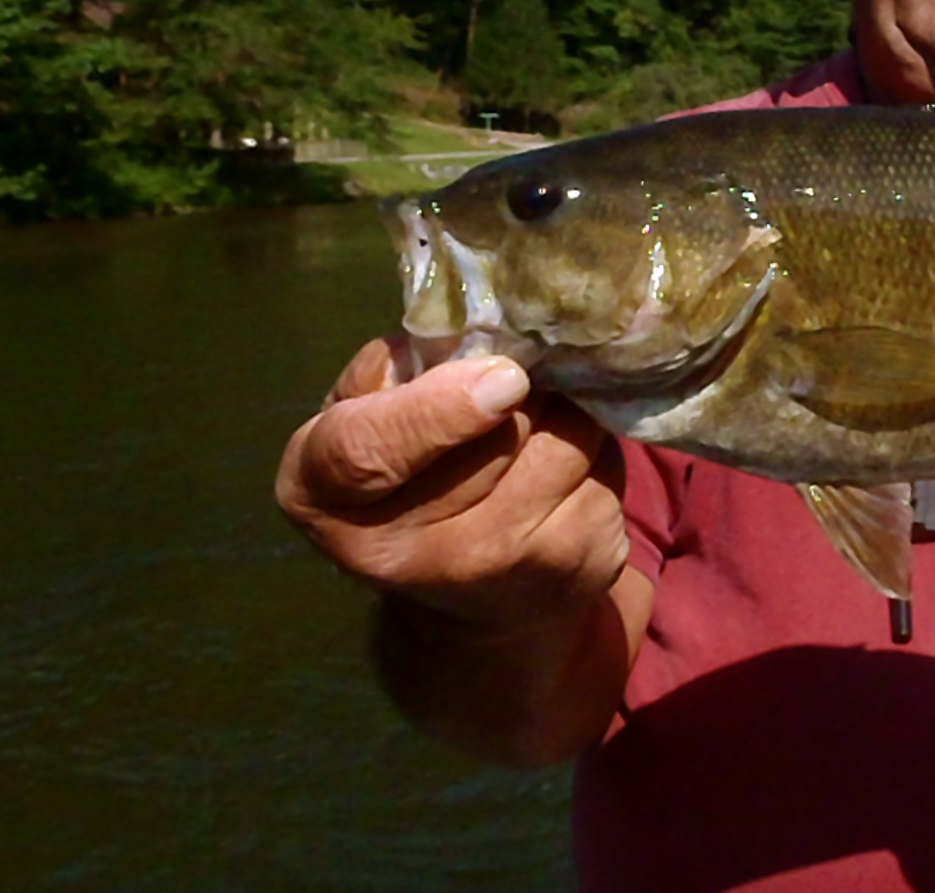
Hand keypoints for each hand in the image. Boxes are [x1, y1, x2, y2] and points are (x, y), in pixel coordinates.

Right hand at [274, 337, 630, 629]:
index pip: (367, 452)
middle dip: (522, 388)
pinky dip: (597, 454)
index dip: (436, 408)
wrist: (477, 599)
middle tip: (515, 382)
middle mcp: (406, 556)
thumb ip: (398, 367)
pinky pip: (607, 473)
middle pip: (499, 434)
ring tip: (540, 421)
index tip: (503, 377)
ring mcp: (497, 573)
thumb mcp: (365, 411)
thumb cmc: (409, 472)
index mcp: (326, 498)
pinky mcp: (573, 571)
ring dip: (567, 413)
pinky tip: (566, 469)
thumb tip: (477, 335)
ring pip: (567, 442)